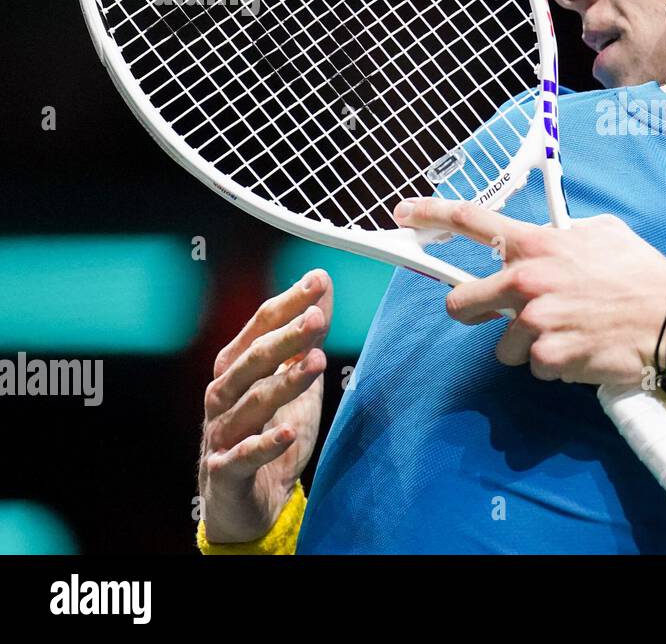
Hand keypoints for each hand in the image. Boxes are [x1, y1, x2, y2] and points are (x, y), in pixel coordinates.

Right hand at [198, 270, 332, 542]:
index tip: (318, 281)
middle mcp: (223, 396)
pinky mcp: (225, 474)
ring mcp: (221, 435)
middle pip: (252, 361)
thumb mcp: (295, 382)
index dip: (288, 304)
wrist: (250, 505)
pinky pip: (241, 457)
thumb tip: (323, 289)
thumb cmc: (270, 433)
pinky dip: (263, 445)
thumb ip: (306, 339)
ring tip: (317, 363)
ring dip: (284, 383)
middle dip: (285, 337)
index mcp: (237, 369)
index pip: (260, 327)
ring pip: (250, 403)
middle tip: (317, 318)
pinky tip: (285, 434)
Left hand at [393, 199, 665, 385]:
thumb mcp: (601, 233)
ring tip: (570, 333)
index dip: (431, 214)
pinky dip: (557, 365)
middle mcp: (527, 282)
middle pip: (462, 303)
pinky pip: (537, 367)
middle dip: (474, 311)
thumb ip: (564, 236)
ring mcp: (534, 324)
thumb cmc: (641, 274)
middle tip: (501, 315)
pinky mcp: (548, 359)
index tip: (405, 213)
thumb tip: (554, 240)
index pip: (473, 222)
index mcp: (537, 246)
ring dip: (529, 345)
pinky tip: (583, 350)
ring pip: (504, 345)